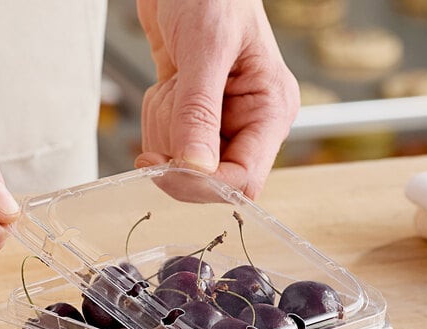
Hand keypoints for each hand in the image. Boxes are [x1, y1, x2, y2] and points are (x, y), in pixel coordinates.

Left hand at [135, 0, 299, 199]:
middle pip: (210, 178)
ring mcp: (221, 122)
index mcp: (270, 111)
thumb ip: (200, 111)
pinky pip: (168, 143)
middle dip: (178, 151)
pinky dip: (157, 119)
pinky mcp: (195, 117)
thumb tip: (197, 168)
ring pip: (184, 164)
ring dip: (163, 129)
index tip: (167, 168)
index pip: (245, 179)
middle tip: (169, 105)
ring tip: (172, 83)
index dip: (205, 185)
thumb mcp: (206, 46)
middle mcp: (249, 123)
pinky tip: (167, 85)